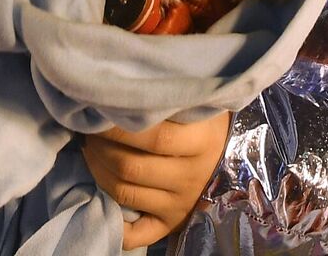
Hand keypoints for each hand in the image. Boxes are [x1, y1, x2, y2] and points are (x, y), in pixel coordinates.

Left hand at [83, 113, 230, 248]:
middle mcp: (191, 178)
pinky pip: (136, 234)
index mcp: (202, 143)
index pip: (152, 137)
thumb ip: (168, 101)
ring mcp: (180, 205)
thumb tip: (121, 93)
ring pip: (124, 193)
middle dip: (100, 147)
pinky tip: (100, 199)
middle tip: (89, 130)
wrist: (238, 154)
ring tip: (90, 150)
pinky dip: (113, 222)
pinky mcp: (171, 224)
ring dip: (96, 170)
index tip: (99, 111)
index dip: (117, 127)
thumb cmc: (208, 121)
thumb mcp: (199, 104)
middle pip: (130, 167)